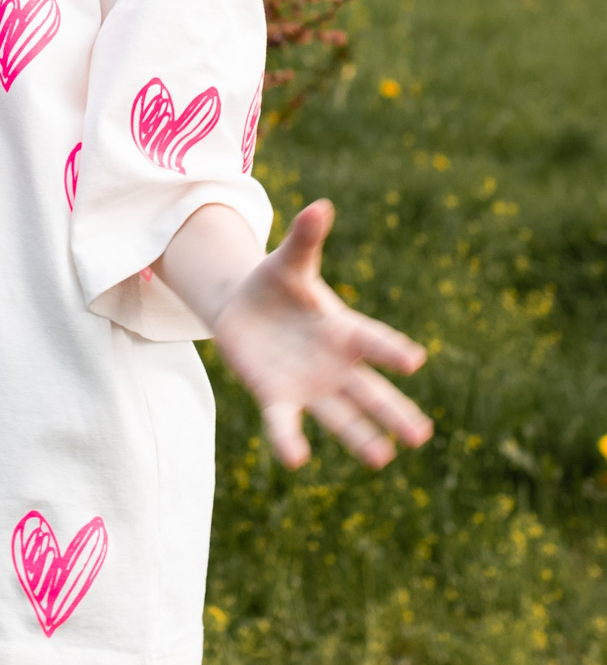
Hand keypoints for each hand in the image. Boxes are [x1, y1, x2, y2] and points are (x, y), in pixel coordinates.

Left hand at [208, 200, 431, 469]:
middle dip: (393, 411)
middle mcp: (333, 364)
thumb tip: (320, 204)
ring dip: (358, 436)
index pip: (371, 340)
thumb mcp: (287, 262)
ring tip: (381, 459)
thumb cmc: (276, 284)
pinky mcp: (277, 396)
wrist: (243, 308)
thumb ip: (305, 240)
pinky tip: (296, 459)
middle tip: (421, 435)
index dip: (390, 349)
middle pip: (368, 390)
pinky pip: (285, 421)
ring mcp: (308, 384)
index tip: (414, 360)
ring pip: (339, 415)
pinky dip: (289, 438)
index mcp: (341, 328)